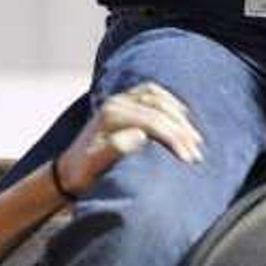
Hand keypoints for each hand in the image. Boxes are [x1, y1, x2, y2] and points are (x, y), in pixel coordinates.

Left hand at [49, 83, 202, 199]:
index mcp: (111, 115)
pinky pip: (150, 92)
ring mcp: (118, 100)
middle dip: (181, 131)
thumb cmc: (82, 174)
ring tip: (194, 138)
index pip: (152, 121)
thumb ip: (115, 149)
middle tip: (197, 153)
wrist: (68, 171)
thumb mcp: (94, 167)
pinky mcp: (122, 102)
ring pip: (157, 97)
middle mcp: (115, 102)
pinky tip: (181, 113)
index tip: (188, 158)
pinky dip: (168, 101)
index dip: (173, 138)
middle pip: (158, 109)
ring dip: (179, 116)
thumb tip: (140, 135)